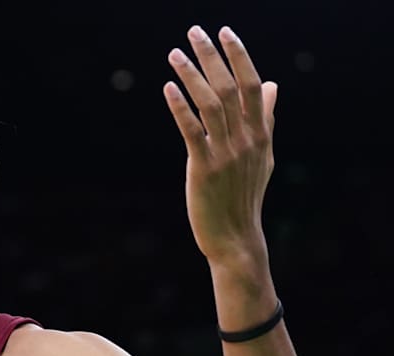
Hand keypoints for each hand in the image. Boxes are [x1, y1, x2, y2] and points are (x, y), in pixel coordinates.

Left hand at [163, 26, 276, 266]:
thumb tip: (274, 85)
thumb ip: (267, 118)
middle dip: (212, 56)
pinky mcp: (204, 168)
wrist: (235, 238)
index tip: (225, 31)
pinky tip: (168, 87)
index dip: (239, 56)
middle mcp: (246, 139)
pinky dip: (180, 106)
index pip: (254, 84)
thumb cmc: (244, 194)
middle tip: (195, 30)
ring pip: (211, 104)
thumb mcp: (262, 154)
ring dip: (192, 75)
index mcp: (261, 133)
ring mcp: (226, 153)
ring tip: (175, 53)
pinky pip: (191, 131)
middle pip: (232, 87)